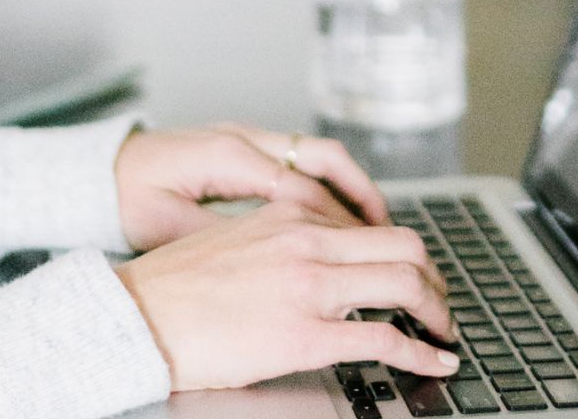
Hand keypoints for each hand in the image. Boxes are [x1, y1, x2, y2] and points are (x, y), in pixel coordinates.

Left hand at [115, 125, 388, 250]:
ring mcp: (248, 136)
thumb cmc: (128, 198)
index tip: (359, 251)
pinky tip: (338, 213)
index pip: (299, 187)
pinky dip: (328, 183)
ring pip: (317, 153)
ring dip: (350, 185)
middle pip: (322, 156)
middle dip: (360, 192)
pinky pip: (301, 158)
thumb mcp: (166, 227)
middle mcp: (244, 138)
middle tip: (386, 230)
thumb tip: (269, 252)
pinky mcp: (247, 144)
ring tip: (374, 224)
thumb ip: (220, 235)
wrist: (102, 170)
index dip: (335, 221)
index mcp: (226, 157)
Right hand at [115, 200, 459, 391]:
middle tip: (439, 302)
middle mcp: (308, 242)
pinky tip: (434, 362)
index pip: (372, 224)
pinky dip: (421, 353)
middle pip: (405, 246)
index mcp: (291, 216)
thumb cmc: (173, 288)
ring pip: (406, 284)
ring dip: (437, 311)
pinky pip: (384, 339)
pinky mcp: (305, 335)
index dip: (405, 252)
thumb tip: (321, 259)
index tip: (415, 272)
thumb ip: (284, 240)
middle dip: (434, 277)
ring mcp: (309, 287)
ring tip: (444, 332)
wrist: (134, 317)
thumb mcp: (237, 240)